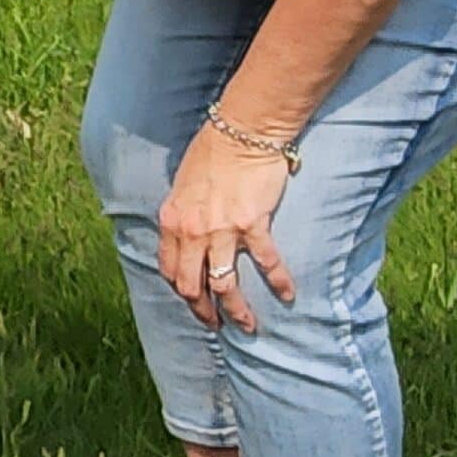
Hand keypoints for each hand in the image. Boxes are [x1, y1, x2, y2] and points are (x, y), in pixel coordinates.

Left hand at [156, 124, 294, 330]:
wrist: (241, 131)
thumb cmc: (212, 150)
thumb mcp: (183, 184)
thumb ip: (183, 212)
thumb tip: (187, 232)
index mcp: (172, 220)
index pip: (168, 268)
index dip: (180, 290)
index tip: (192, 301)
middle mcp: (192, 230)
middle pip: (191, 284)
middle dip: (202, 310)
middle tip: (216, 325)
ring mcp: (221, 230)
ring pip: (224, 284)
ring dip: (236, 310)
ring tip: (248, 326)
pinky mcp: (251, 224)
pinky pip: (265, 262)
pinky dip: (277, 282)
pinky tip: (287, 295)